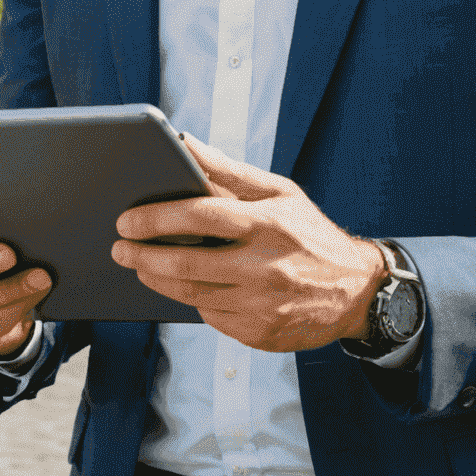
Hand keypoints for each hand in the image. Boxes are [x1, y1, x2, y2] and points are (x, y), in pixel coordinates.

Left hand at [110, 136, 386, 353]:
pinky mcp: (259, 334)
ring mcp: (262, 305)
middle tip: (118, 248)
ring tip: (139, 266)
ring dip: (156, 280)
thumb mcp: (279, 192)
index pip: (200, 216)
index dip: (156, 218)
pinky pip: (210, 316)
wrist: (357, 290)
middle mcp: (264, 267)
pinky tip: (182, 286)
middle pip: (186, 264)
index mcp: (267, 224)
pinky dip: (191, 299)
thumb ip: (228, 170)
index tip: (126, 219)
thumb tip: (184, 141)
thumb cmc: (310, 233)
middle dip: (142, 256)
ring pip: (191, 294)